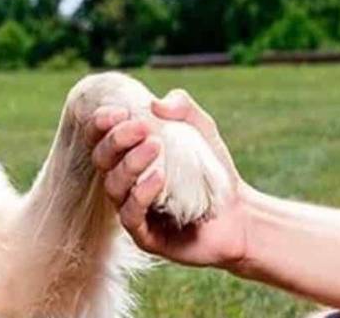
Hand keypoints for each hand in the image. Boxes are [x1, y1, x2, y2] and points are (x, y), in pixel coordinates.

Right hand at [84, 89, 251, 269]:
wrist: (239, 214)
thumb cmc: (214, 170)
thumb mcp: (202, 130)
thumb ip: (183, 108)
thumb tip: (155, 103)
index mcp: (128, 156)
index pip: (100, 138)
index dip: (101, 124)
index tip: (120, 111)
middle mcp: (124, 183)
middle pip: (102, 160)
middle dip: (117, 140)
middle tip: (143, 128)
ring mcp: (131, 209)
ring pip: (113, 186)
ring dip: (131, 163)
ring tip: (156, 146)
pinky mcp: (144, 235)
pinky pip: (130, 214)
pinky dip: (141, 193)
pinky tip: (159, 176)